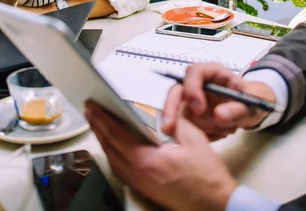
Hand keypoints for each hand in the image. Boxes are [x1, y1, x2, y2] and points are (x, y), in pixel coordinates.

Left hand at [85, 101, 236, 210]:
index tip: (93, 105)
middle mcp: (138, 174)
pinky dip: (112, 153)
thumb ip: (173, 121)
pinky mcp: (144, 189)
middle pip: (109, 146)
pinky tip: (113, 146)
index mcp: (147, 161)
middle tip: (89, 109)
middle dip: (97, 126)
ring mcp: (140, 184)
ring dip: (103, 139)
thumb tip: (159, 109)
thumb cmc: (206, 176)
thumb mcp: (192, 138)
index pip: (116, 134)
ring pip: (112, 159)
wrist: (216, 204)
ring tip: (98, 124)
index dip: (102, 118)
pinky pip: (120, 169)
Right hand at [162, 63, 275, 140]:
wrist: (250, 110)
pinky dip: (196, 135)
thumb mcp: (251, 105)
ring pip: (177, 111)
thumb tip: (219, 115)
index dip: (192, 89)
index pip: (194, 73)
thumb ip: (236, 109)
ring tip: (219, 132)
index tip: (198, 109)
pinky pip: (184, 125)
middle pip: (176, 90)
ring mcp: (191, 99)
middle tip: (170, 129)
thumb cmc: (251, 100)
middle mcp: (198, 84)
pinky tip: (215, 135)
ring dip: (191, 127)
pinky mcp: (190, 115)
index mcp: (212, 72)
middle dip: (171, 109)